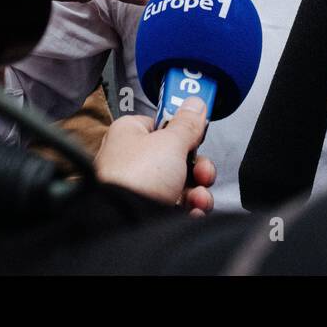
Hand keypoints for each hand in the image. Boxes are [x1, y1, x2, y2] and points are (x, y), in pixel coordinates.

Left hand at [94, 98, 215, 214]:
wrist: (125, 223)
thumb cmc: (135, 178)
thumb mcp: (171, 142)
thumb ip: (187, 124)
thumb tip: (195, 104)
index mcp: (129, 133)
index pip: (161, 125)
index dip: (183, 131)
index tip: (199, 136)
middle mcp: (131, 160)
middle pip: (177, 157)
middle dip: (198, 168)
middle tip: (201, 172)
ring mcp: (138, 188)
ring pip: (181, 184)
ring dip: (198, 192)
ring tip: (198, 198)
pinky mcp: (146, 210)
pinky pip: (177, 206)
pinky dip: (190, 209)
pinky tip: (192, 211)